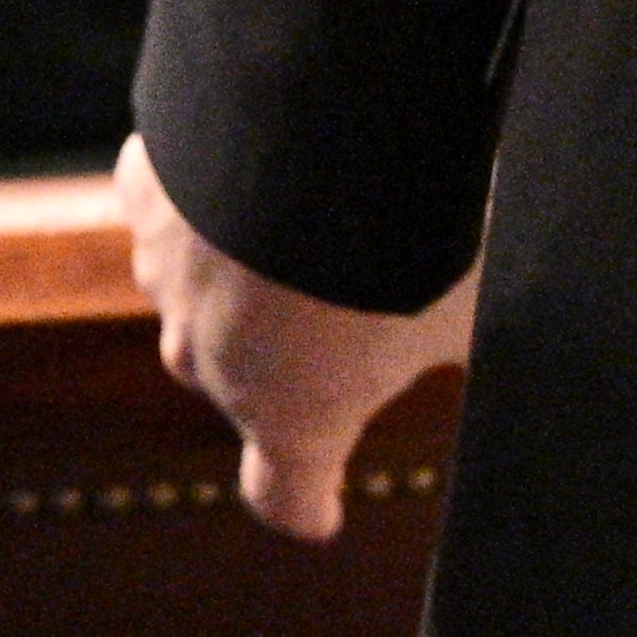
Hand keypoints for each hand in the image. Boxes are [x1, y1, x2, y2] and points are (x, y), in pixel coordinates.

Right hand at [123, 137, 473, 540]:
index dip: (307, 505)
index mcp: (294, 416)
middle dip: (290, 353)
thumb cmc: (412, 237)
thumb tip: (491, 363)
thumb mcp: (470, 312)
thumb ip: (458, 351)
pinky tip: (259, 155)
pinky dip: (208, 191)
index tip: (322, 513)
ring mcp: (167, 278)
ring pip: (201, 289)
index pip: (285, 494)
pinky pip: (174, 205)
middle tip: (358, 298)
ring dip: (247, 266)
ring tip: (317, 211)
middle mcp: (213, 362)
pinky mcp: (145, 196)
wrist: (324, 122)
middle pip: (246, 378)